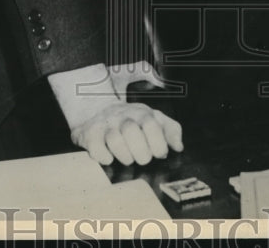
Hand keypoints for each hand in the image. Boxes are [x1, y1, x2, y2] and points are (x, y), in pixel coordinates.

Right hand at [48, 63, 182, 165]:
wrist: (98, 108)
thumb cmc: (132, 120)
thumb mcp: (154, 119)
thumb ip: (171, 130)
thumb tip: (179, 147)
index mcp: (141, 113)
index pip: (151, 124)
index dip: (158, 143)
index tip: (159, 154)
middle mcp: (122, 116)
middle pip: (131, 131)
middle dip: (141, 152)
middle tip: (143, 159)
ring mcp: (105, 124)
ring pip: (114, 139)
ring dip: (124, 155)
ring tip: (128, 159)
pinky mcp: (89, 134)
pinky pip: (95, 147)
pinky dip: (104, 157)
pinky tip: (109, 159)